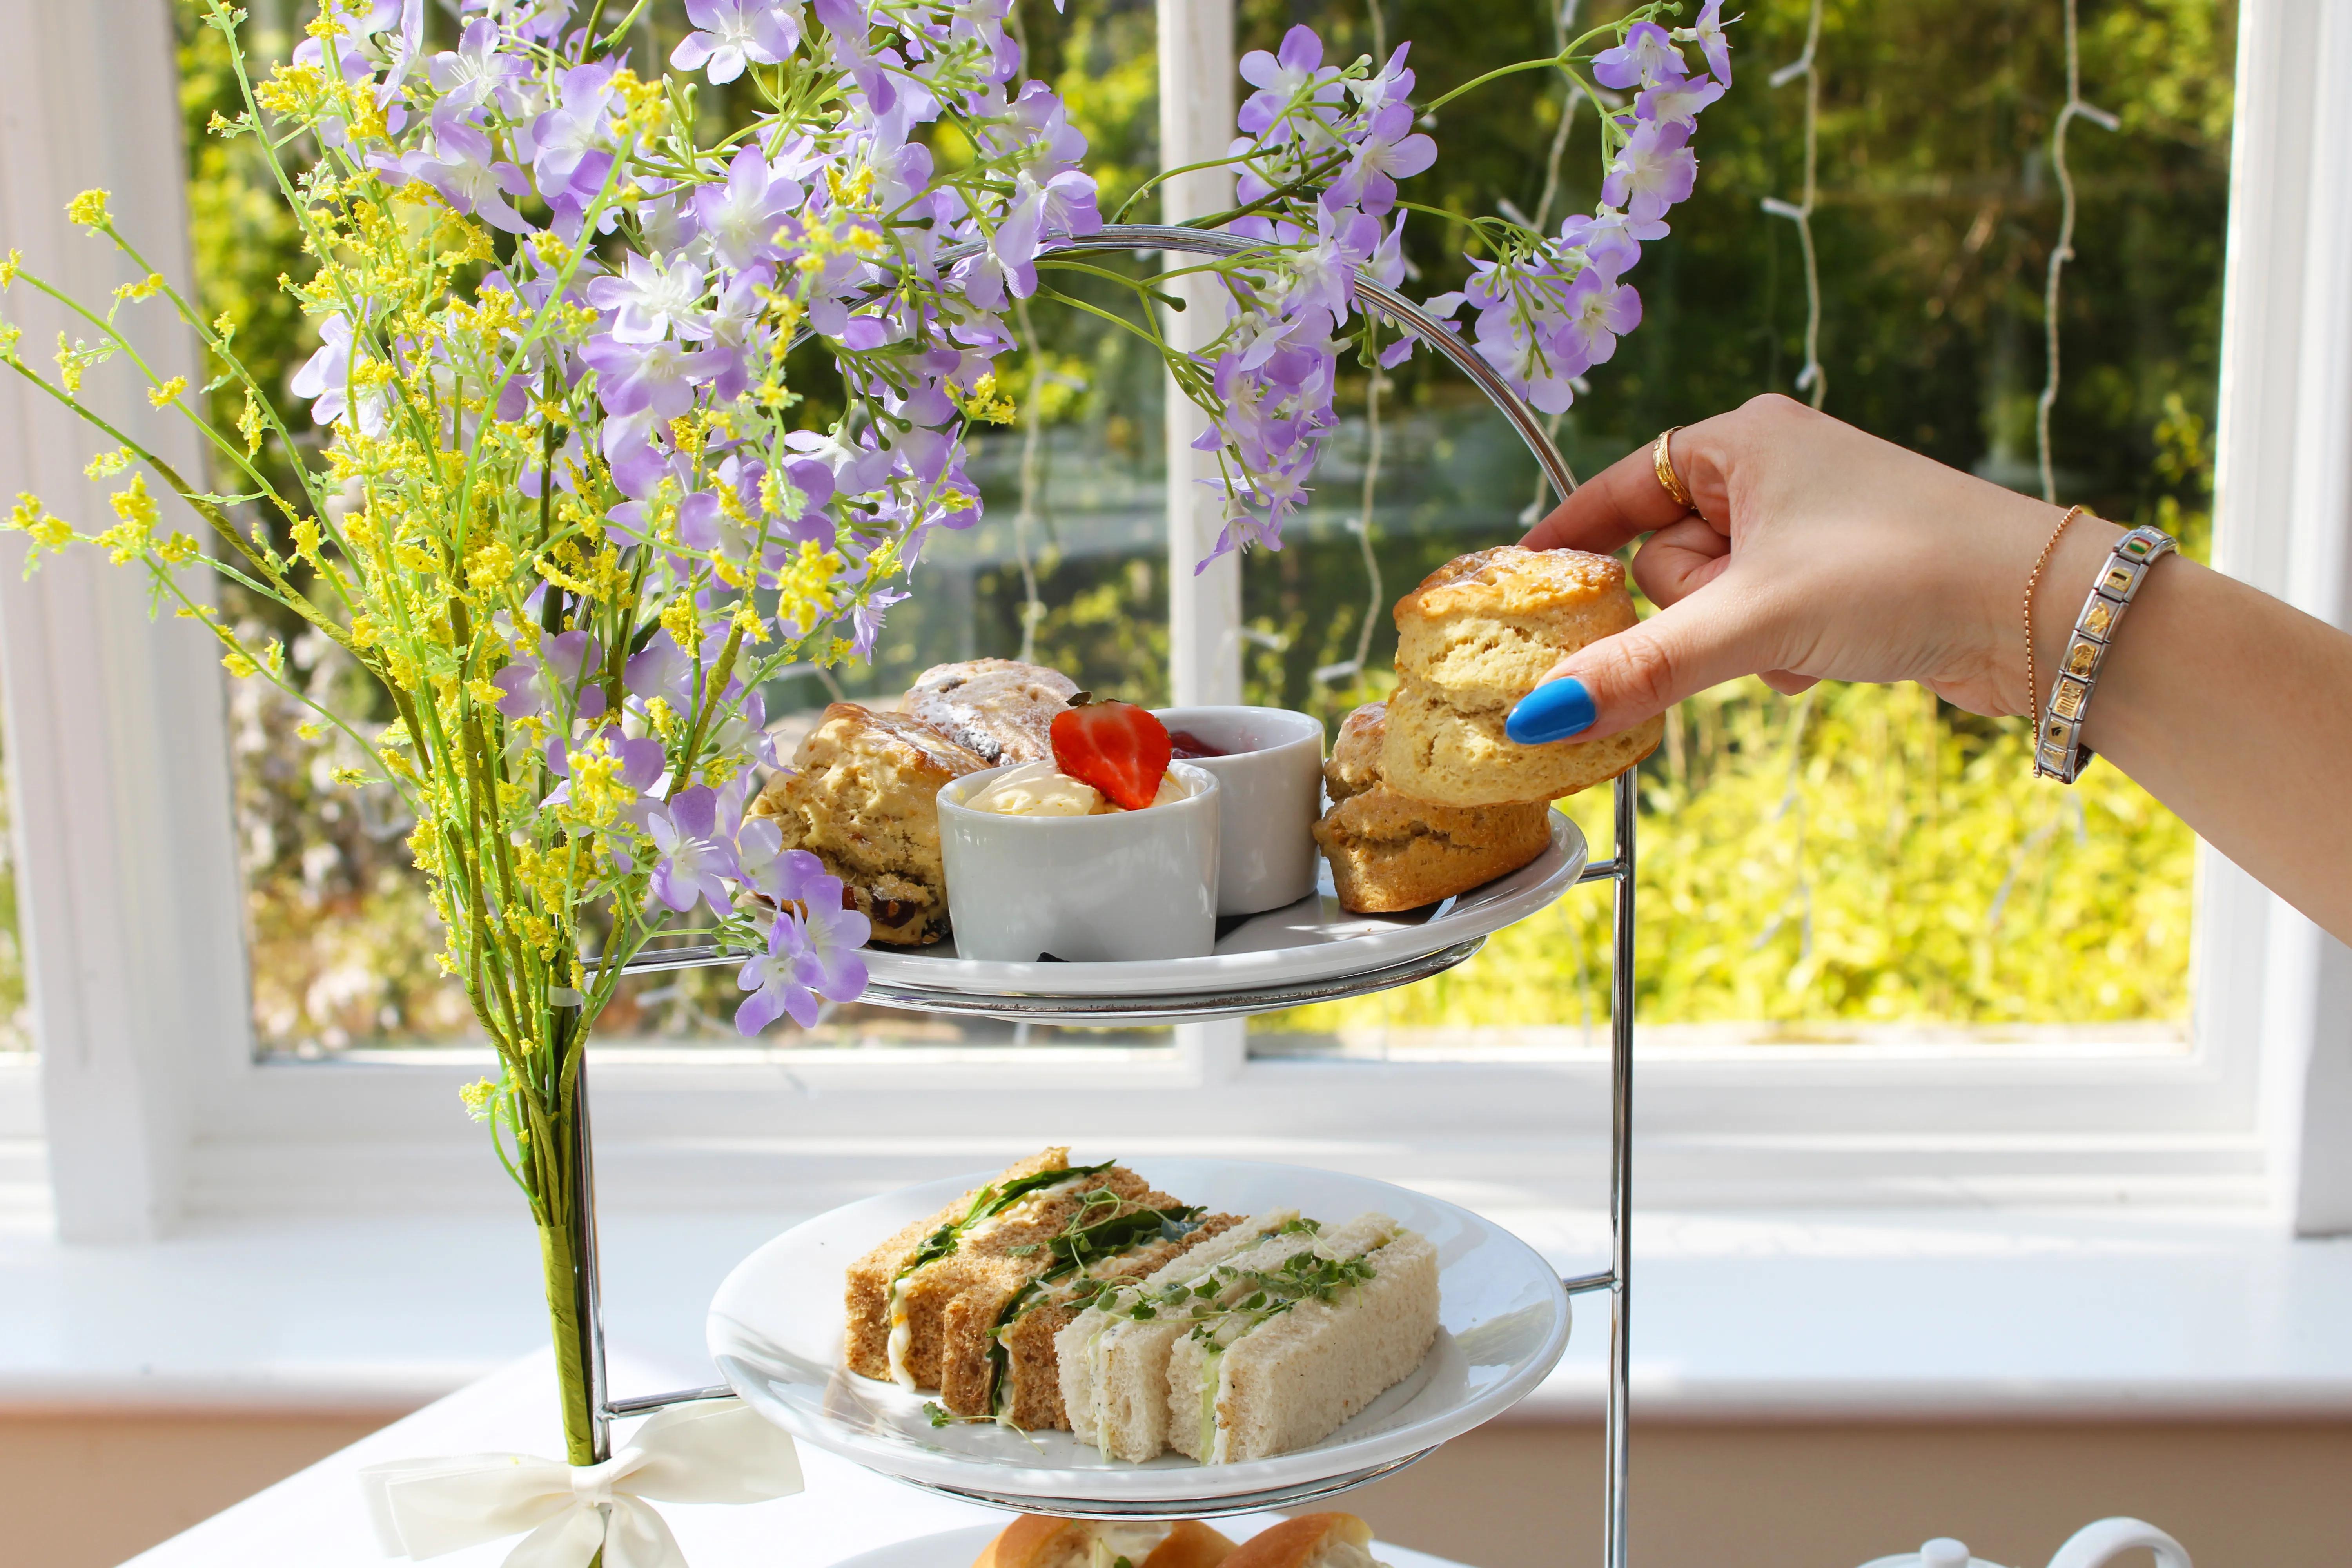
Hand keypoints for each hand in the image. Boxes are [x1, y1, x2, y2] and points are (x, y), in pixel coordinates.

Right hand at [1505, 394, 2117, 742]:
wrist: (2039, 611)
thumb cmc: (1902, 574)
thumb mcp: (1753, 621)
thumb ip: (1640, 668)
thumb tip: (1536, 717)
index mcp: (1741, 440)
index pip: (1618, 486)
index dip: (1568, 538)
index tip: (1516, 582)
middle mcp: (1771, 471)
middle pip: (1665, 556)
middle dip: (1694, 606)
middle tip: (1739, 621)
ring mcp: (1806, 526)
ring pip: (1711, 601)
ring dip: (1738, 639)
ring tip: (1796, 644)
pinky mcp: (1836, 579)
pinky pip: (1757, 623)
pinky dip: (1775, 651)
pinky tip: (1822, 662)